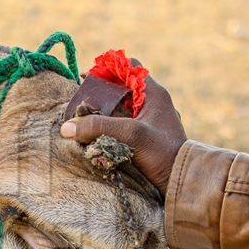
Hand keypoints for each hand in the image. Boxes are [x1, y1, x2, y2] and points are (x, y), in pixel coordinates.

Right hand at [60, 66, 185, 194]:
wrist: (182, 182)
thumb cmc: (162, 153)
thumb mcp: (131, 135)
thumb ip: (99, 127)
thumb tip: (66, 127)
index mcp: (153, 93)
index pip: (128, 66)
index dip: (107, 68)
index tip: (86, 78)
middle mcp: (151, 103)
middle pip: (119, 87)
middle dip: (98, 93)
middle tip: (79, 101)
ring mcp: (147, 120)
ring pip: (118, 107)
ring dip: (100, 111)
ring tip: (81, 119)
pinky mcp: (143, 136)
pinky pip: (120, 123)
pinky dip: (106, 125)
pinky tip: (93, 134)